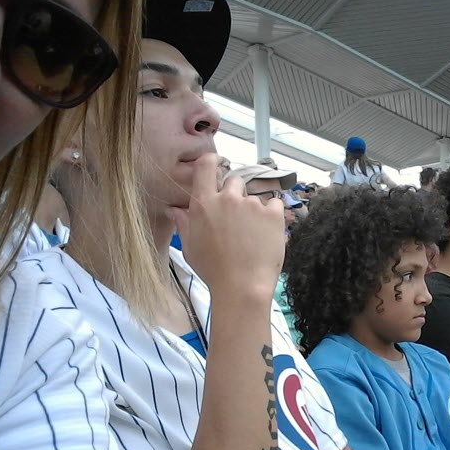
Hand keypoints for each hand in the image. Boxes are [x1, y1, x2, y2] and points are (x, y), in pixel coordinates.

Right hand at [167, 154, 284, 297]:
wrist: (242, 287)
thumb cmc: (213, 271)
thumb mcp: (191, 248)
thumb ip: (184, 224)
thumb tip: (175, 209)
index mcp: (204, 203)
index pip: (206, 165)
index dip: (212, 162)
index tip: (217, 165)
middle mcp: (228, 198)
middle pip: (234, 181)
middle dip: (235, 195)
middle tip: (237, 219)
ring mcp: (252, 204)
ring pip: (254, 197)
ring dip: (253, 209)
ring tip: (252, 234)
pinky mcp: (273, 214)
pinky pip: (274, 205)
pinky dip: (272, 216)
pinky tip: (266, 234)